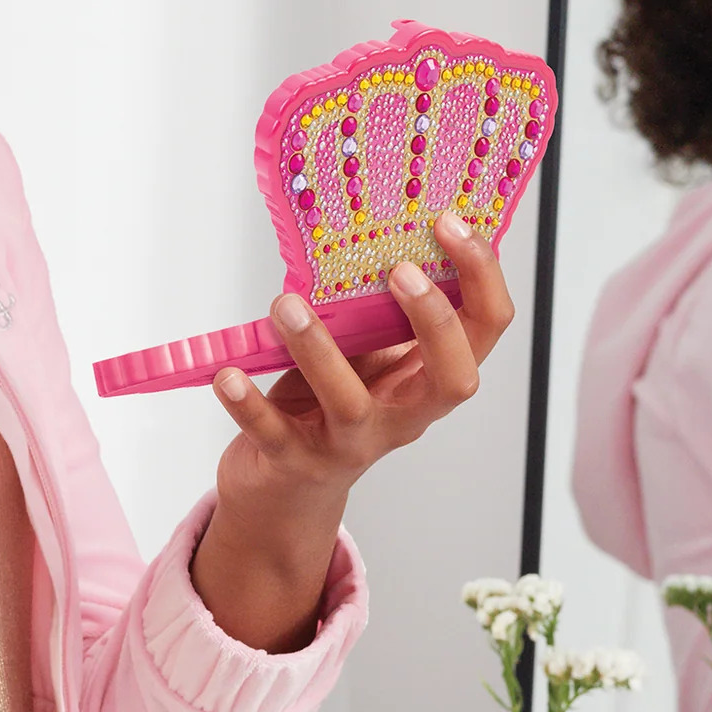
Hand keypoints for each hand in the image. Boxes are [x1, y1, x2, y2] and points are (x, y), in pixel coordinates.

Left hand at [191, 211, 513, 650]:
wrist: (285, 488)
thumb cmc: (325, 407)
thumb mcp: (363, 357)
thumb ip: (375, 313)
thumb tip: (371, 232)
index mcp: (425, 379)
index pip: (483, 329)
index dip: (480, 276)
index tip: (450, 223)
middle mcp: (402, 416)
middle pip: (452, 378)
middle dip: (433, 321)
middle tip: (400, 270)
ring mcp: (350, 444)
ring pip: (350, 403)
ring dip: (318, 349)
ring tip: (285, 305)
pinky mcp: (295, 462)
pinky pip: (273, 433)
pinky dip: (248, 404)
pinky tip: (228, 375)